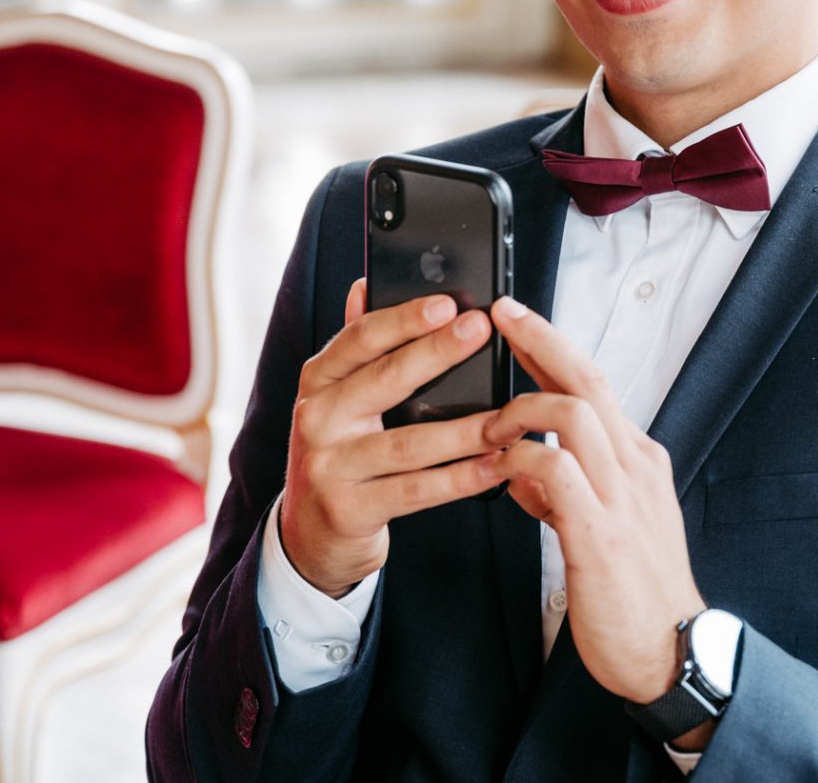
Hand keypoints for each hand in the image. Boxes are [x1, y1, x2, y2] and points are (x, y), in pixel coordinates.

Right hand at [279, 279, 505, 595]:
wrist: (309, 533)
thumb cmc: (340, 449)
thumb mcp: (338, 396)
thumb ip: (357, 345)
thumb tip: (365, 283)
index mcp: (319, 379)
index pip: (360, 338)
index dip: (403, 318)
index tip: (448, 303)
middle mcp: (316, 417)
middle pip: (384, 380)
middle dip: (436, 354)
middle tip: (480, 330)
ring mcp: (329, 466)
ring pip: (408, 442)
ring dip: (464, 428)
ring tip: (507, 415)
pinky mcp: (349, 510)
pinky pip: (415, 490)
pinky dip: (460, 478)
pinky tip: (495, 465)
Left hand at [482, 297, 705, 709]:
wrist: (672, 653)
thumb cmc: (633, 591)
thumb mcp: (603, 527)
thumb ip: (563, 492)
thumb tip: (519, 470)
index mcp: (637, 458)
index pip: (593, 382)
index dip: (553, 346)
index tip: (518, 321)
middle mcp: (635, 464)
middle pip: (588, 378)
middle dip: (541, 339)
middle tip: (502, 314)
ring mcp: (621, 495)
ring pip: (572, 412)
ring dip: (519, 409)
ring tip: (489, 427)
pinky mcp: (600, 532)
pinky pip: (555, 470)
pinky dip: (521, 459)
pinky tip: (501, 470)